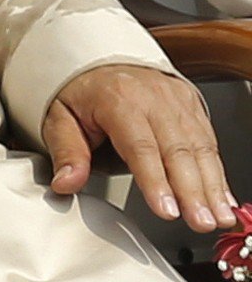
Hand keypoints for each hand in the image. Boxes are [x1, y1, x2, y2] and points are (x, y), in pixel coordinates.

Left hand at [44, 64, 234, 231]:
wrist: (102, 60)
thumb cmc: (81, 91)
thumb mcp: (58, 117)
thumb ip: (66, 152)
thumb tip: (66, 183)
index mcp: (118, 99)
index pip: (140, 146)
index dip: (155, 180)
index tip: (165, 210)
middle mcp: (153, 98)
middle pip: (178, 150)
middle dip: (192, 191)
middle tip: (200, 222)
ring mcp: (177, 101)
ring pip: (200, 147)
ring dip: (212, 186)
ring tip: (219, 217)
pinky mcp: (191, 106)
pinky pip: (209, 142)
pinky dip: (218, 173)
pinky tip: (223, 198)